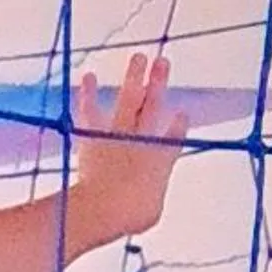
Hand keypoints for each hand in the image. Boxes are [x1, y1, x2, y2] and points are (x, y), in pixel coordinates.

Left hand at [67, 54, 188, 246]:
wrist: (106, 205)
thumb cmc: (130, 214)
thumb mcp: (150, 212)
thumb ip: (149, 200)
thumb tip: (144, 200)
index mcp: (162, 159)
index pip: (173, 138)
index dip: (178, 126)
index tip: (181, 114)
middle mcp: (143, 139)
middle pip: (154, 105)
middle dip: (159, 82)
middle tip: (163, 61)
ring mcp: (118, 133)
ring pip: (130, 98)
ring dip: (134, 76)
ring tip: (138, 57)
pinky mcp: (93, 135)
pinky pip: (91, 110)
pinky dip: (90, 94)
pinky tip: (89, 76)